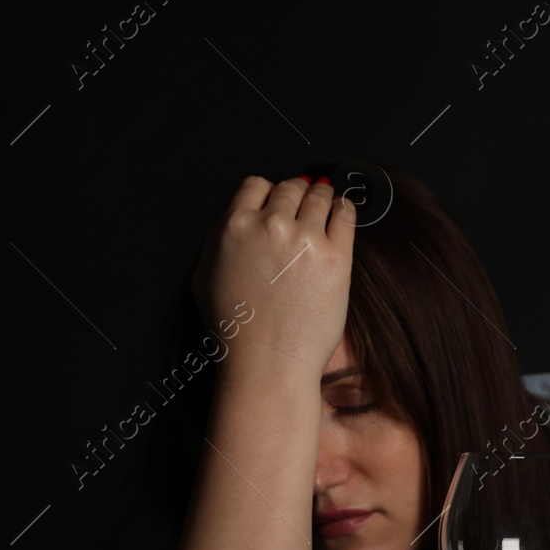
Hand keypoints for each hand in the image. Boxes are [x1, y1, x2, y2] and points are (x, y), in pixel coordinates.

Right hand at [190, 174, 355, 390]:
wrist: (268, 363)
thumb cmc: (236, 330)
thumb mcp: (204, 277)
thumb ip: (219, 239)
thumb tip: (238, 218)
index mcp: (234, 227)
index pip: (256, 185)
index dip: (268, 192)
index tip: (278, 200)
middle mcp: (270, 226)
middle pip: (291, 188)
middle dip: (298, 193)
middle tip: (306, 200)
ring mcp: (305, 240)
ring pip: (320, 196)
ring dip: (323, 197)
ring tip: (327, 203)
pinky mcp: (335, 257)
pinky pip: (346, 214)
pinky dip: (344, 209)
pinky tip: (343, 213)